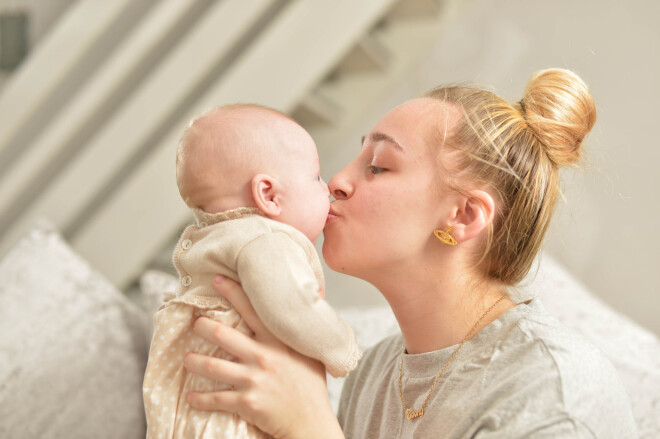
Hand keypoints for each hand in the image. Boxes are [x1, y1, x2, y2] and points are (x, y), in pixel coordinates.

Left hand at [184, 275, 343, 438]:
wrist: (311, 421)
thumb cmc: (311, 386)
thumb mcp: (314, 351)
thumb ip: (308, 323)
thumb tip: (319, 290)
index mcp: (278, 340)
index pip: (252, 309)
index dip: (233, 292)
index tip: (217, 280)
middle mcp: (264, 356)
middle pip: (222, 334)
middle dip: (203, 326)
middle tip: (194, 323)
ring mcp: (253, 379)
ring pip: (212, 366)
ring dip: (194, 361)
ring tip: (186, 358)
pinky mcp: (246, 402)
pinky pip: (215, 398)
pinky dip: (199, 399)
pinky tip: (190, 397)